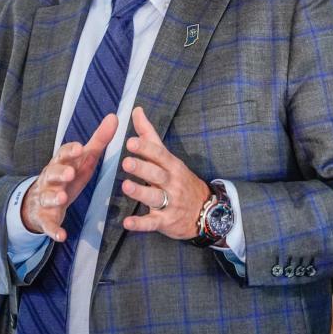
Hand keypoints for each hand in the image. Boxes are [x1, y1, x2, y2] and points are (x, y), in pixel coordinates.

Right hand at [21, 114, 117, 241]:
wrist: (39, 202)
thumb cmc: (67, 175)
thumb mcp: (83, 160)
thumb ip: (99, 140)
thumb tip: (115, 117)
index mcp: (61, 163)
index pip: (62, 154)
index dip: (69, 152)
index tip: (79, 149)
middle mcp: (51, 179)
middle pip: (52, 173)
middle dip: (60, 173)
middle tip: (69, 173)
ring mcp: (46, 198)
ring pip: (48, 196)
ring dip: (54, 197)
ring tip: (62, 198)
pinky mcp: (46, 218)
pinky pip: (48, 225)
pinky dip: (54, 230)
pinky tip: (62, 236)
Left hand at [121, 106, 209, 239]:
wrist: (206, 212)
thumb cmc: (180, 179)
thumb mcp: (168, 157)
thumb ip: (149, 134)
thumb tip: (136, 110)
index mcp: (172, 166)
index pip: (159, 155)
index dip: (146, 148)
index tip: (131, 142)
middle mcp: (172, 183)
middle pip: (157, 174)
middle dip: (142, 168)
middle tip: (127, 162)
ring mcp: (170, 203)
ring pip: (155, 197)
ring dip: (141, 192)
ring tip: (126, 186)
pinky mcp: (165, 222)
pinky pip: (152, 223)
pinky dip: (140, 224)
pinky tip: (127, 223)